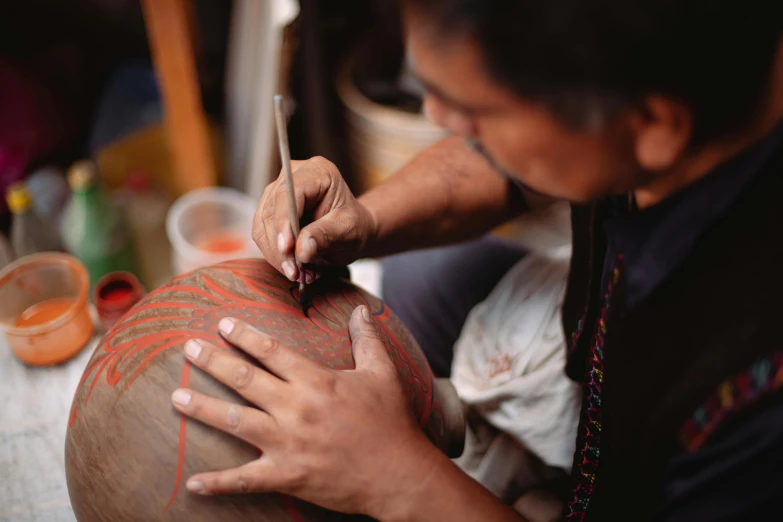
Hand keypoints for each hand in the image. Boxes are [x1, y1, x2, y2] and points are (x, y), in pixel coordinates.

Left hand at [170, 305, 439, 517]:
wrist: (399, 473)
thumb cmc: (392, 421)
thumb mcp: (384, 373)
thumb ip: (367, 339)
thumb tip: (360, 309)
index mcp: (317, 381)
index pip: (271, 351)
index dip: (244, 335)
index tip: (223, 323)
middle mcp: (296, 408)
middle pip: (245, 379)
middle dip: (213, 362)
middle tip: (188, 349)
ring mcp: (288, 444)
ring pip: (236, 422)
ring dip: (204, 409)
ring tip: (177, 397)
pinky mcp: (287, 476)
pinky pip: (245, 480)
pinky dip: (217, 482)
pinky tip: (191, 482)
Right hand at [253, 156, 378, 282]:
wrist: (353, 231)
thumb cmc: (355, 226)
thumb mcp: (348, 230)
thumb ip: (325, 236)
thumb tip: (301, 249)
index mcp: (317, 172)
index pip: (290, 193)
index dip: (284, 221)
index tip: (286, 248)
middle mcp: (292, 177)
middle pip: (272, 211)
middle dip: (280, 246)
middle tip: (295, 272)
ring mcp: (278, 193)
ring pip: (262, 226)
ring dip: (277, 255)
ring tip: (299, 273)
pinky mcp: (271, 211)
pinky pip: (262, 236)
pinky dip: (276, 256)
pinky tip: (295, 268)